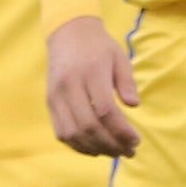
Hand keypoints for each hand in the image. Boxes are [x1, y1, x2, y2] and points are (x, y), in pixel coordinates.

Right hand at [46, 17, 139, 156]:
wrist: (68, 33)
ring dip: (95, 149)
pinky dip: (78, 146)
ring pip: (72, 133)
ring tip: (115, 153)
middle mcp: (70, 86)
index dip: (120, 130)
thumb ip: (127, 81)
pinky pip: (61, 132)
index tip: (136, 140)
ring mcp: (56, 96)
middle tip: (129, 152)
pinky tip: (96, 149)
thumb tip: (135, 105)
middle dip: (111, 144)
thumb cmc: (99, 46)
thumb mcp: (119, 56)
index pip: (105, 110)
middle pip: (88, 126)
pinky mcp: (49, 103)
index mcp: (90, 72)